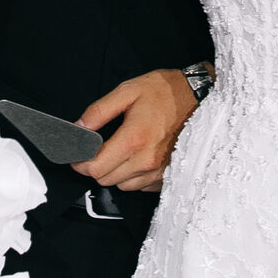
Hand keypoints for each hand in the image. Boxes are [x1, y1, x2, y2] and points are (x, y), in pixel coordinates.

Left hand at [72, 67, 198, 193]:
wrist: (200, 96)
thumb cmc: (166, 92)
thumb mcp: (128, 90)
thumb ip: (99, 111)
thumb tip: (79, 128)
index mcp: (134, 139)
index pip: (96, 168)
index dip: (80, 163)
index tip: (78, 156)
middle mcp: (147, 160)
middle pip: (105, 179)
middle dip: (96, 167)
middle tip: (97, 149)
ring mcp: (159, 171)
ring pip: (122, 186)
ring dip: (114, 173)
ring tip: (119, 152)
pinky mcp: (167, 175)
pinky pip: (140, 186)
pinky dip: (132, 177)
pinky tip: (136, 158)